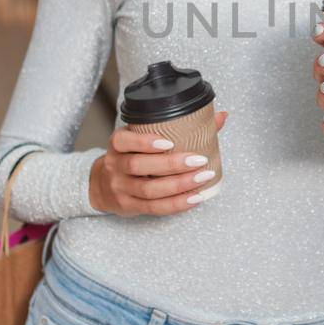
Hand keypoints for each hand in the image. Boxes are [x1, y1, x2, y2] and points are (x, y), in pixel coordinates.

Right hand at [88, 114, 227, 216]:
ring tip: (202, 177)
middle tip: (199, 160)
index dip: (145, 142)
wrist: (103, 185)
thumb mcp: (143, 138)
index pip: (124, 141)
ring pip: (149, 189)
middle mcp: (115, 165)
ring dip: (179, 185)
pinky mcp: (129, 206)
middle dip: (172, 165)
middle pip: (139, 166)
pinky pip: (154, 208)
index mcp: (118, 144)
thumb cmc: (132, 156)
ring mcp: (120, 188)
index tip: (169, 142)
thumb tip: (220, 116)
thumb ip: (178, 127)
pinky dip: (176, 204)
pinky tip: (195, 197)